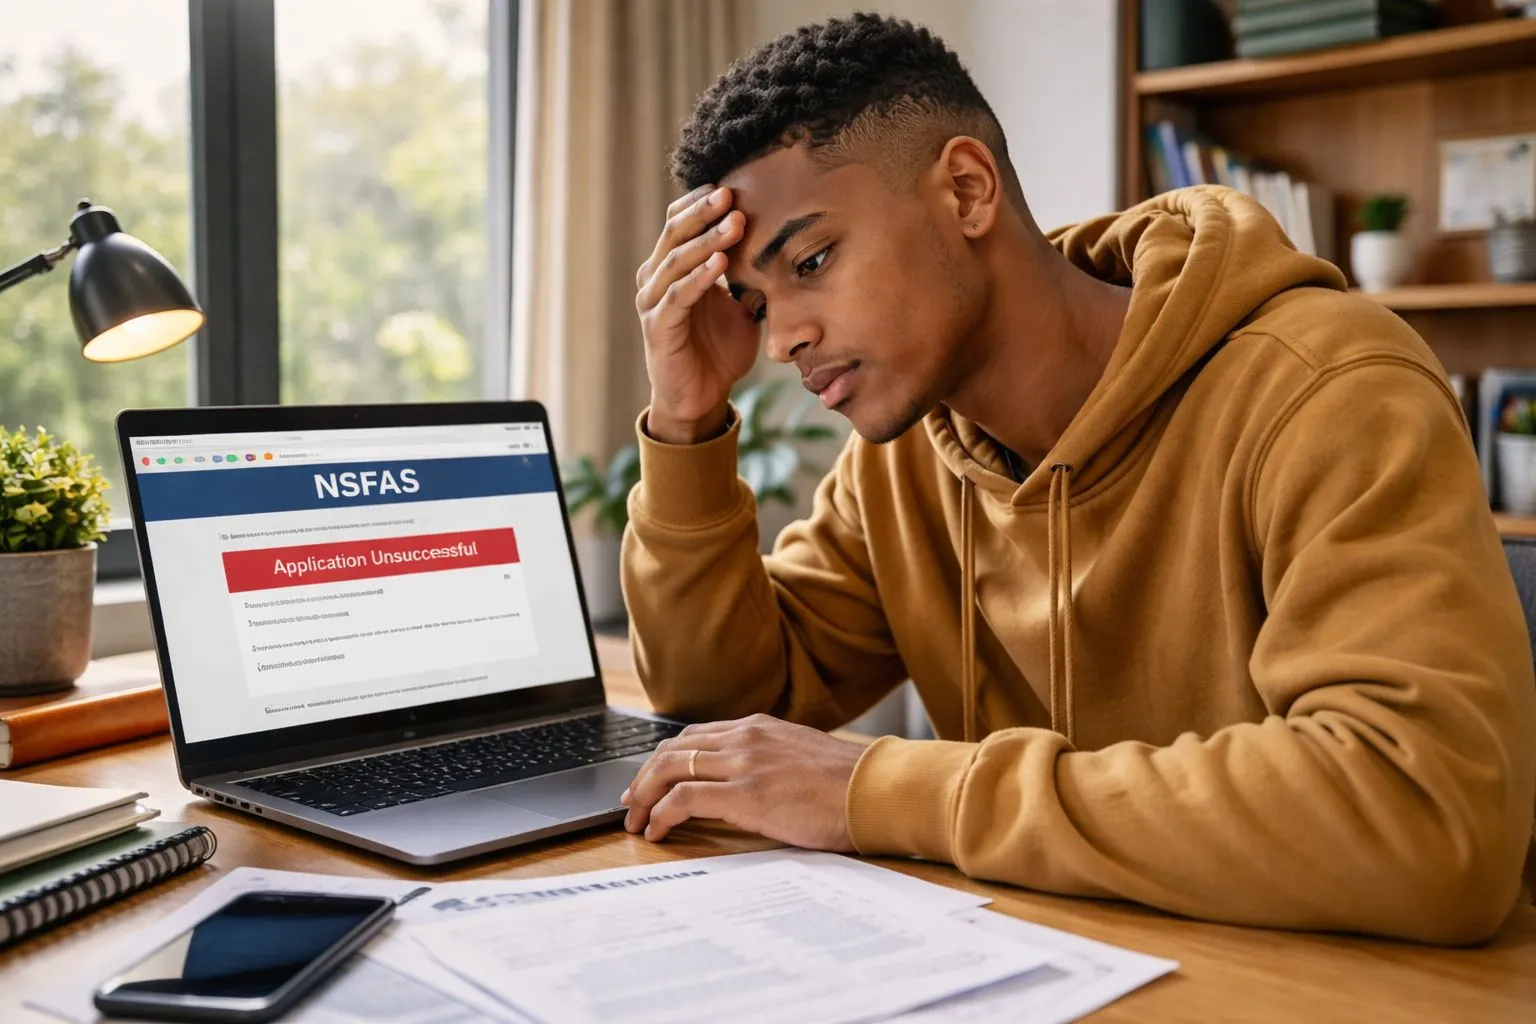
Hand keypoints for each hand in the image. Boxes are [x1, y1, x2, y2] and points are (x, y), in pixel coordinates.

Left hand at [621, 714, 864, 849]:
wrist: (876, 790)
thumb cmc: (849, 784)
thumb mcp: (802, 758)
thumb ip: (771, 761)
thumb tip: (752, 783)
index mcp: (759, 727)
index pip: (695, 736)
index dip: (664, 758)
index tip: (649, 780)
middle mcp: (745, 738)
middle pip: (673, 749)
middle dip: (644, 776)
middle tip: (630, 801)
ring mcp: (744, 763)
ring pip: (670, 769)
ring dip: (644, 796)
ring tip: (636, 820)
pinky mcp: (745, 793)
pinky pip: (684, 799)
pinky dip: (661, 813)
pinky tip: (658, 830)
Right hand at [634, 184, 759, 443]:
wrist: (701, 398)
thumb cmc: (718, 349)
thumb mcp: (740, 305)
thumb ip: (748, 276)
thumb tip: (781, 246)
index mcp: (671, 267)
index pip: (679, 221)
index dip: (701, 202)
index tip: (733, 185)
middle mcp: (655, 279)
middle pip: (674, 233)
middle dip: (704, 212)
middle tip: (732, 195)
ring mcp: (652, 303)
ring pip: (675, 261)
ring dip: (707, 240)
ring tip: (734, 223)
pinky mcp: (658, 329)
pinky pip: (677, 297)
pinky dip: (699, 278)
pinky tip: (720, 264)